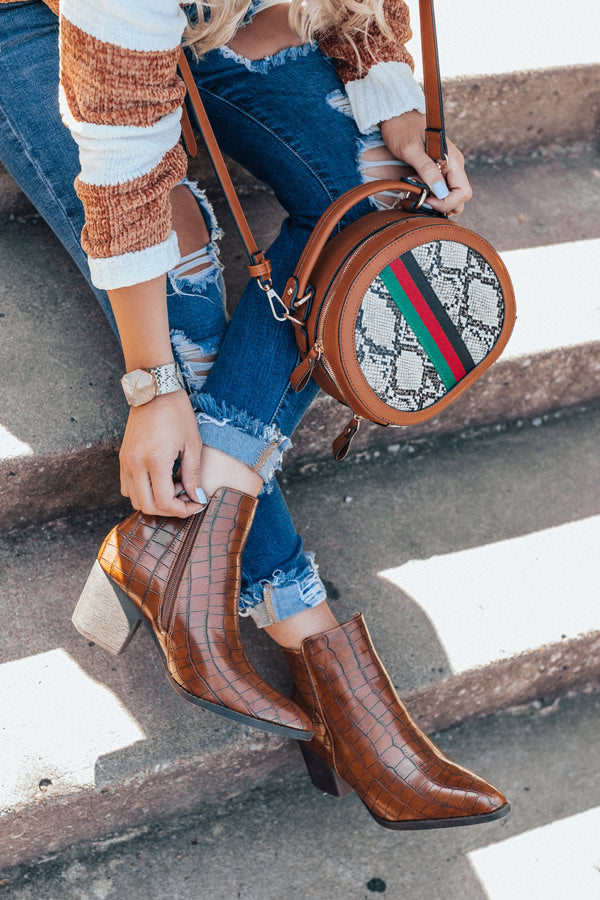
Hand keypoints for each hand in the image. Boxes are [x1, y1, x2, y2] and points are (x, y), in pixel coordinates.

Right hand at [119, 389, 204, 517]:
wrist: (154, 391)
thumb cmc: (177, 414)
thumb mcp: (192, 444)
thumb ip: (193, 475)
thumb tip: (197, 498)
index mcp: (155, 461)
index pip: (165, 502)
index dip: (182, 510)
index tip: (196, 504)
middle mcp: (135, 464)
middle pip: (148, 506)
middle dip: (169, 510)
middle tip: (186, 498)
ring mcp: (125, 462)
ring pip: (135, 500)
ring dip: (155, 502)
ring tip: (173, 488)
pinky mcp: (122, 458)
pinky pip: (127, 487)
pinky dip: (143, 493)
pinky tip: (159, 482)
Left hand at [380, 111, 471, 215]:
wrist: (396, 116)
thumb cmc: (402, 129)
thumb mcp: (411, 150)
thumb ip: (427, 170)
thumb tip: (441, 191)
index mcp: (453, 161)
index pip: (463, 193)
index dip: (446, 203)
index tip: (426, 201)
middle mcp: (453, 166)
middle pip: (459, 199)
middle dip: (441, 206)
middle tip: (420, 200)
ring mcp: (446, 169)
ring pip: (449, 197)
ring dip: (434, 203)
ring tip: (415, 193)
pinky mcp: (437, 171)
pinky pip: (439, 191)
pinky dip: (429, 197)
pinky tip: (414, 190)